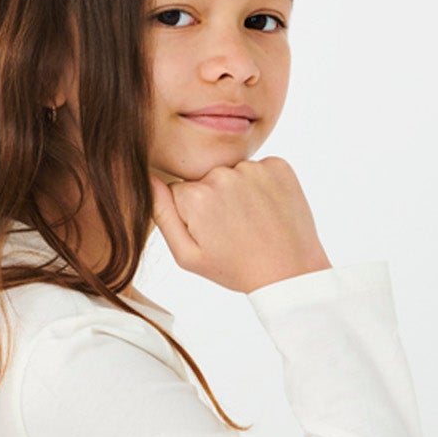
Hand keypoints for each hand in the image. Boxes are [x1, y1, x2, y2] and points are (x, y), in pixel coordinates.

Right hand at [150, 157, 331, 295]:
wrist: (290, 271)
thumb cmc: (236, 268)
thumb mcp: (188, 256)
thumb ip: (162, 216)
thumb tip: (147, 179)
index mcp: (195, 196)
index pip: (180, 192)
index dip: (192, 215)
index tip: (211, 233)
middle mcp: (222, 174)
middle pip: (206, 179)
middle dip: (215, 200)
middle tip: (233, 230)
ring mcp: (253, 167)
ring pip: (234, 173)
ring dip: (240, 192)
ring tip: (252, 222)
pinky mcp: (279, 165)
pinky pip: (260, 168)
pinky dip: (263, 185)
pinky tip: (268, 210)